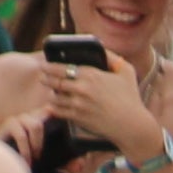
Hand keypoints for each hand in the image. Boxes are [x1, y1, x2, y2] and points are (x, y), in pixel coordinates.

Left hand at [36, 58, 155, 158]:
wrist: (131, 125)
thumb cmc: (130, 97)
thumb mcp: (126, 71)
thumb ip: (112, 57)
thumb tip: (100, 47)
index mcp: (92, 75)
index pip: (63, 67)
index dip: (51, 66)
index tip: (45, 65)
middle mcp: (82, 88)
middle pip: (55, 81)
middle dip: (46, 78)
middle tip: (42, 76)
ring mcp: (78, 104)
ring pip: (55, 97)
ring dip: (51, 93)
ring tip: (50, 91)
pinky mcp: (77, 118)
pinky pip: (58, 111)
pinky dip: (53, 107)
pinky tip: (52, 105)